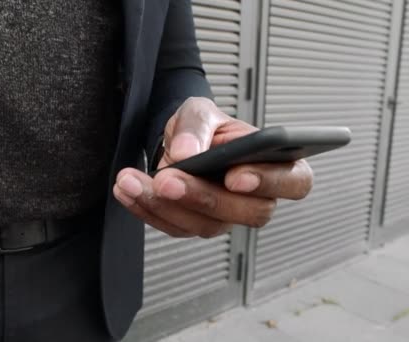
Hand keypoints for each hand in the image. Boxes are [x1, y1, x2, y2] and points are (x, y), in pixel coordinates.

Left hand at [113, 97, 312, 237]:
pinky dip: (145, 209)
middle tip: (168, 179)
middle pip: (248, 213)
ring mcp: (225, 216)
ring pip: (205, 226)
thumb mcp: (199, 111)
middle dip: (203, 197)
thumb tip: (187, 153)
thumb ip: (196, 125)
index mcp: (274, 163)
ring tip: (132, 180)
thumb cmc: (202, 128)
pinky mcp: (194, 225)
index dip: (270, 182)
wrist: (178, 143)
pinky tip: (127, 190)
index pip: (293, 181)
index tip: (235, 175)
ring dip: (164, 205)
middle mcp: (254, 197)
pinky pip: (173, 228)